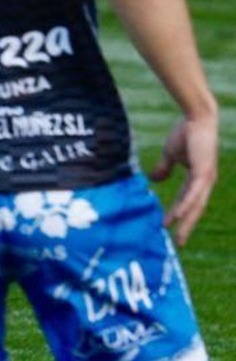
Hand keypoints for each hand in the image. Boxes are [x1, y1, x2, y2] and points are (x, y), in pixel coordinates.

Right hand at [149, 113, 218, 244]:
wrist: (196, 118)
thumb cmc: (185, 133)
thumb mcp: (170, 155)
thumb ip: (164, 168)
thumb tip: (154, 179)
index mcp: (197, 178)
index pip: (187, 200)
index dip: (177, 213)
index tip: (166, 225)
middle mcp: (205, 182)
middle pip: (195, 209)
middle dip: (187, 226)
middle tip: (179, 242)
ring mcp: (206, 178)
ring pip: (195, 205)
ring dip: (186, 221)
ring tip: (178, 235)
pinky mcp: (203, 172)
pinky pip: (193, 194)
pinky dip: (186, 206)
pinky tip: (178, 216)